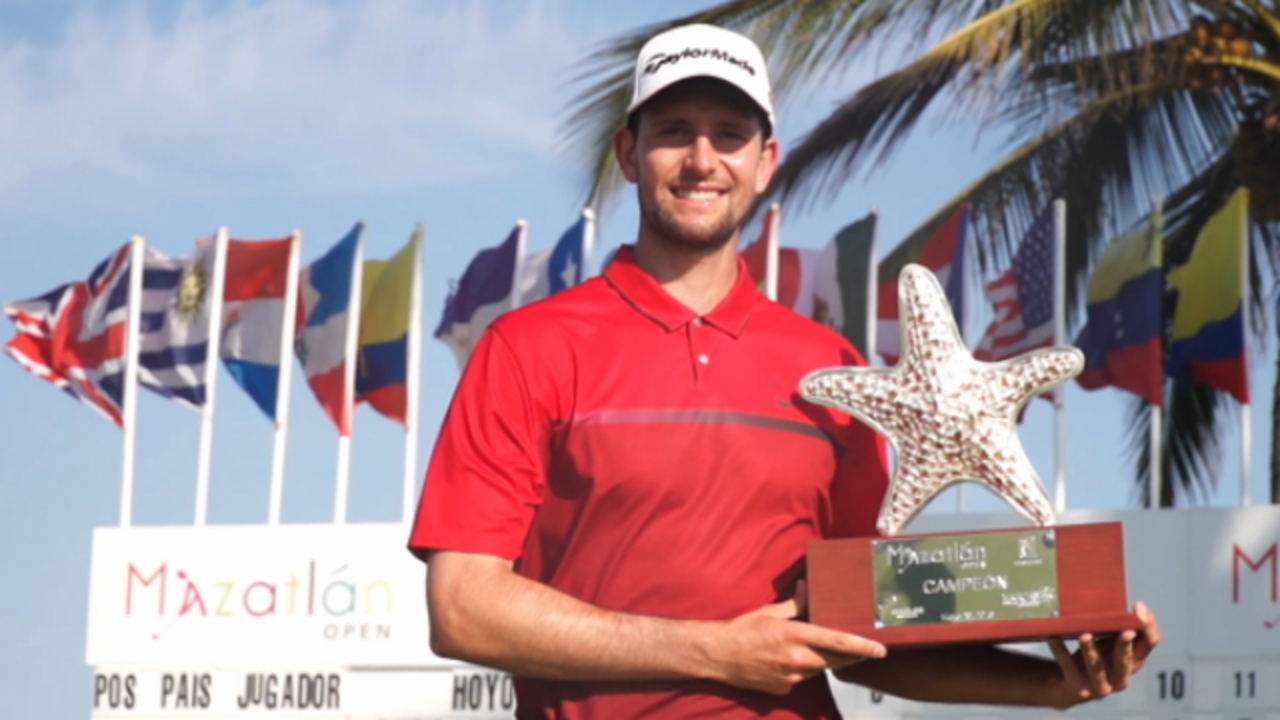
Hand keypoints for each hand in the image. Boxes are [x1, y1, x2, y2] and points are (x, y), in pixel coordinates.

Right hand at [702, 581, 886, 694]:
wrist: (717, 655)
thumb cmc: (742, 629)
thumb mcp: (770, 611)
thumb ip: (796, 603)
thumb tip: (809, 588)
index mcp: (796, 635)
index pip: (837, 642)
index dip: (862, 646)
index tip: (880, 649)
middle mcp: (797, 659)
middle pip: (836, 661)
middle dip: (851, 656)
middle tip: (863, 651)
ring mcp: (791, 677)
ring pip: (819, 670)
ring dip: (823, 661)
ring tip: (815, 649)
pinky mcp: (784, 688)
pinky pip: (802, 679)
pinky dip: (802, 670)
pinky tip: (788, 661)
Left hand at [1043, 601, 1160, 708]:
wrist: (1066, 686)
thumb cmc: (1093, 656)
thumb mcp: (1108, 640)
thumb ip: (1117, 625)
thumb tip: (1115, 592)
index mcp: (1134, 660)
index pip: (1149, 642)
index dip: (1148, 626)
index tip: (1138, 605)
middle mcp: (1121, 676)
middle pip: (1127, 661)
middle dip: (1126, 646)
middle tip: (1126, 631)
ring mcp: (1100, 686)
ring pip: (1097, 668)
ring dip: (1091, 651)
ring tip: (1084, 635)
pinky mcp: (1078, 689)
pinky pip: (1068, 667)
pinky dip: (1060, 651)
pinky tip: (1053, 636)